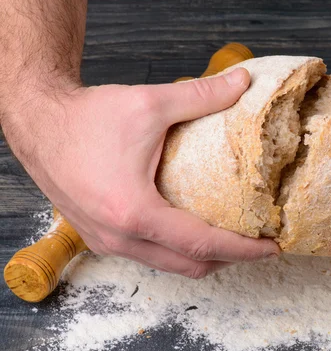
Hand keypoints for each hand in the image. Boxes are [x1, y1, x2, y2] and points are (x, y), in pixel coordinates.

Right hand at [2, 68, 279, 277]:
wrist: (38, 124)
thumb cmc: (86, 118)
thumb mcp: (149, 103)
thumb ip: (201, 96)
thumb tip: (241, 84)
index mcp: (134, 212)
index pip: (201, 244)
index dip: (243, 249)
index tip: (271, 247)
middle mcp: (119, 237)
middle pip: (189, 266)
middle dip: (230, 260)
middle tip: (259, 244)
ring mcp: (107, 242)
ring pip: (169, 266)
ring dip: (204, 258)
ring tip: (234, 238)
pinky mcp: (101, 238)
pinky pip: (150, 256)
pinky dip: (178, 252)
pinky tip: (195, 230)